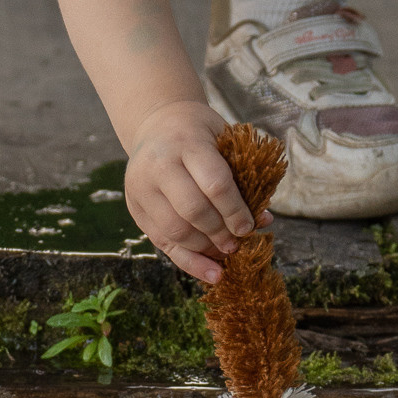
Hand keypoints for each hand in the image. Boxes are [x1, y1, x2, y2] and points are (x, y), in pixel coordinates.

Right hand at [124, 97, 270, 286]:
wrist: (156, 123)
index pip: (214, 184)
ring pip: (175, 231)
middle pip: (193, 211)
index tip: (250, 225)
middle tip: (237, 242)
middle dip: (220, 233)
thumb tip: (262, 219)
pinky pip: (163, 243)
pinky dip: (190, 262)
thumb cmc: (200, 133)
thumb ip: (241, 175)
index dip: (235, 210)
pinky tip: (212, 273)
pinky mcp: (135, 207)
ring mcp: (141, 188)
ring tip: (226, 252)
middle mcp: (158, 165)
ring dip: (206, 248)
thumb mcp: (223, 139)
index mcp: (186, 143)